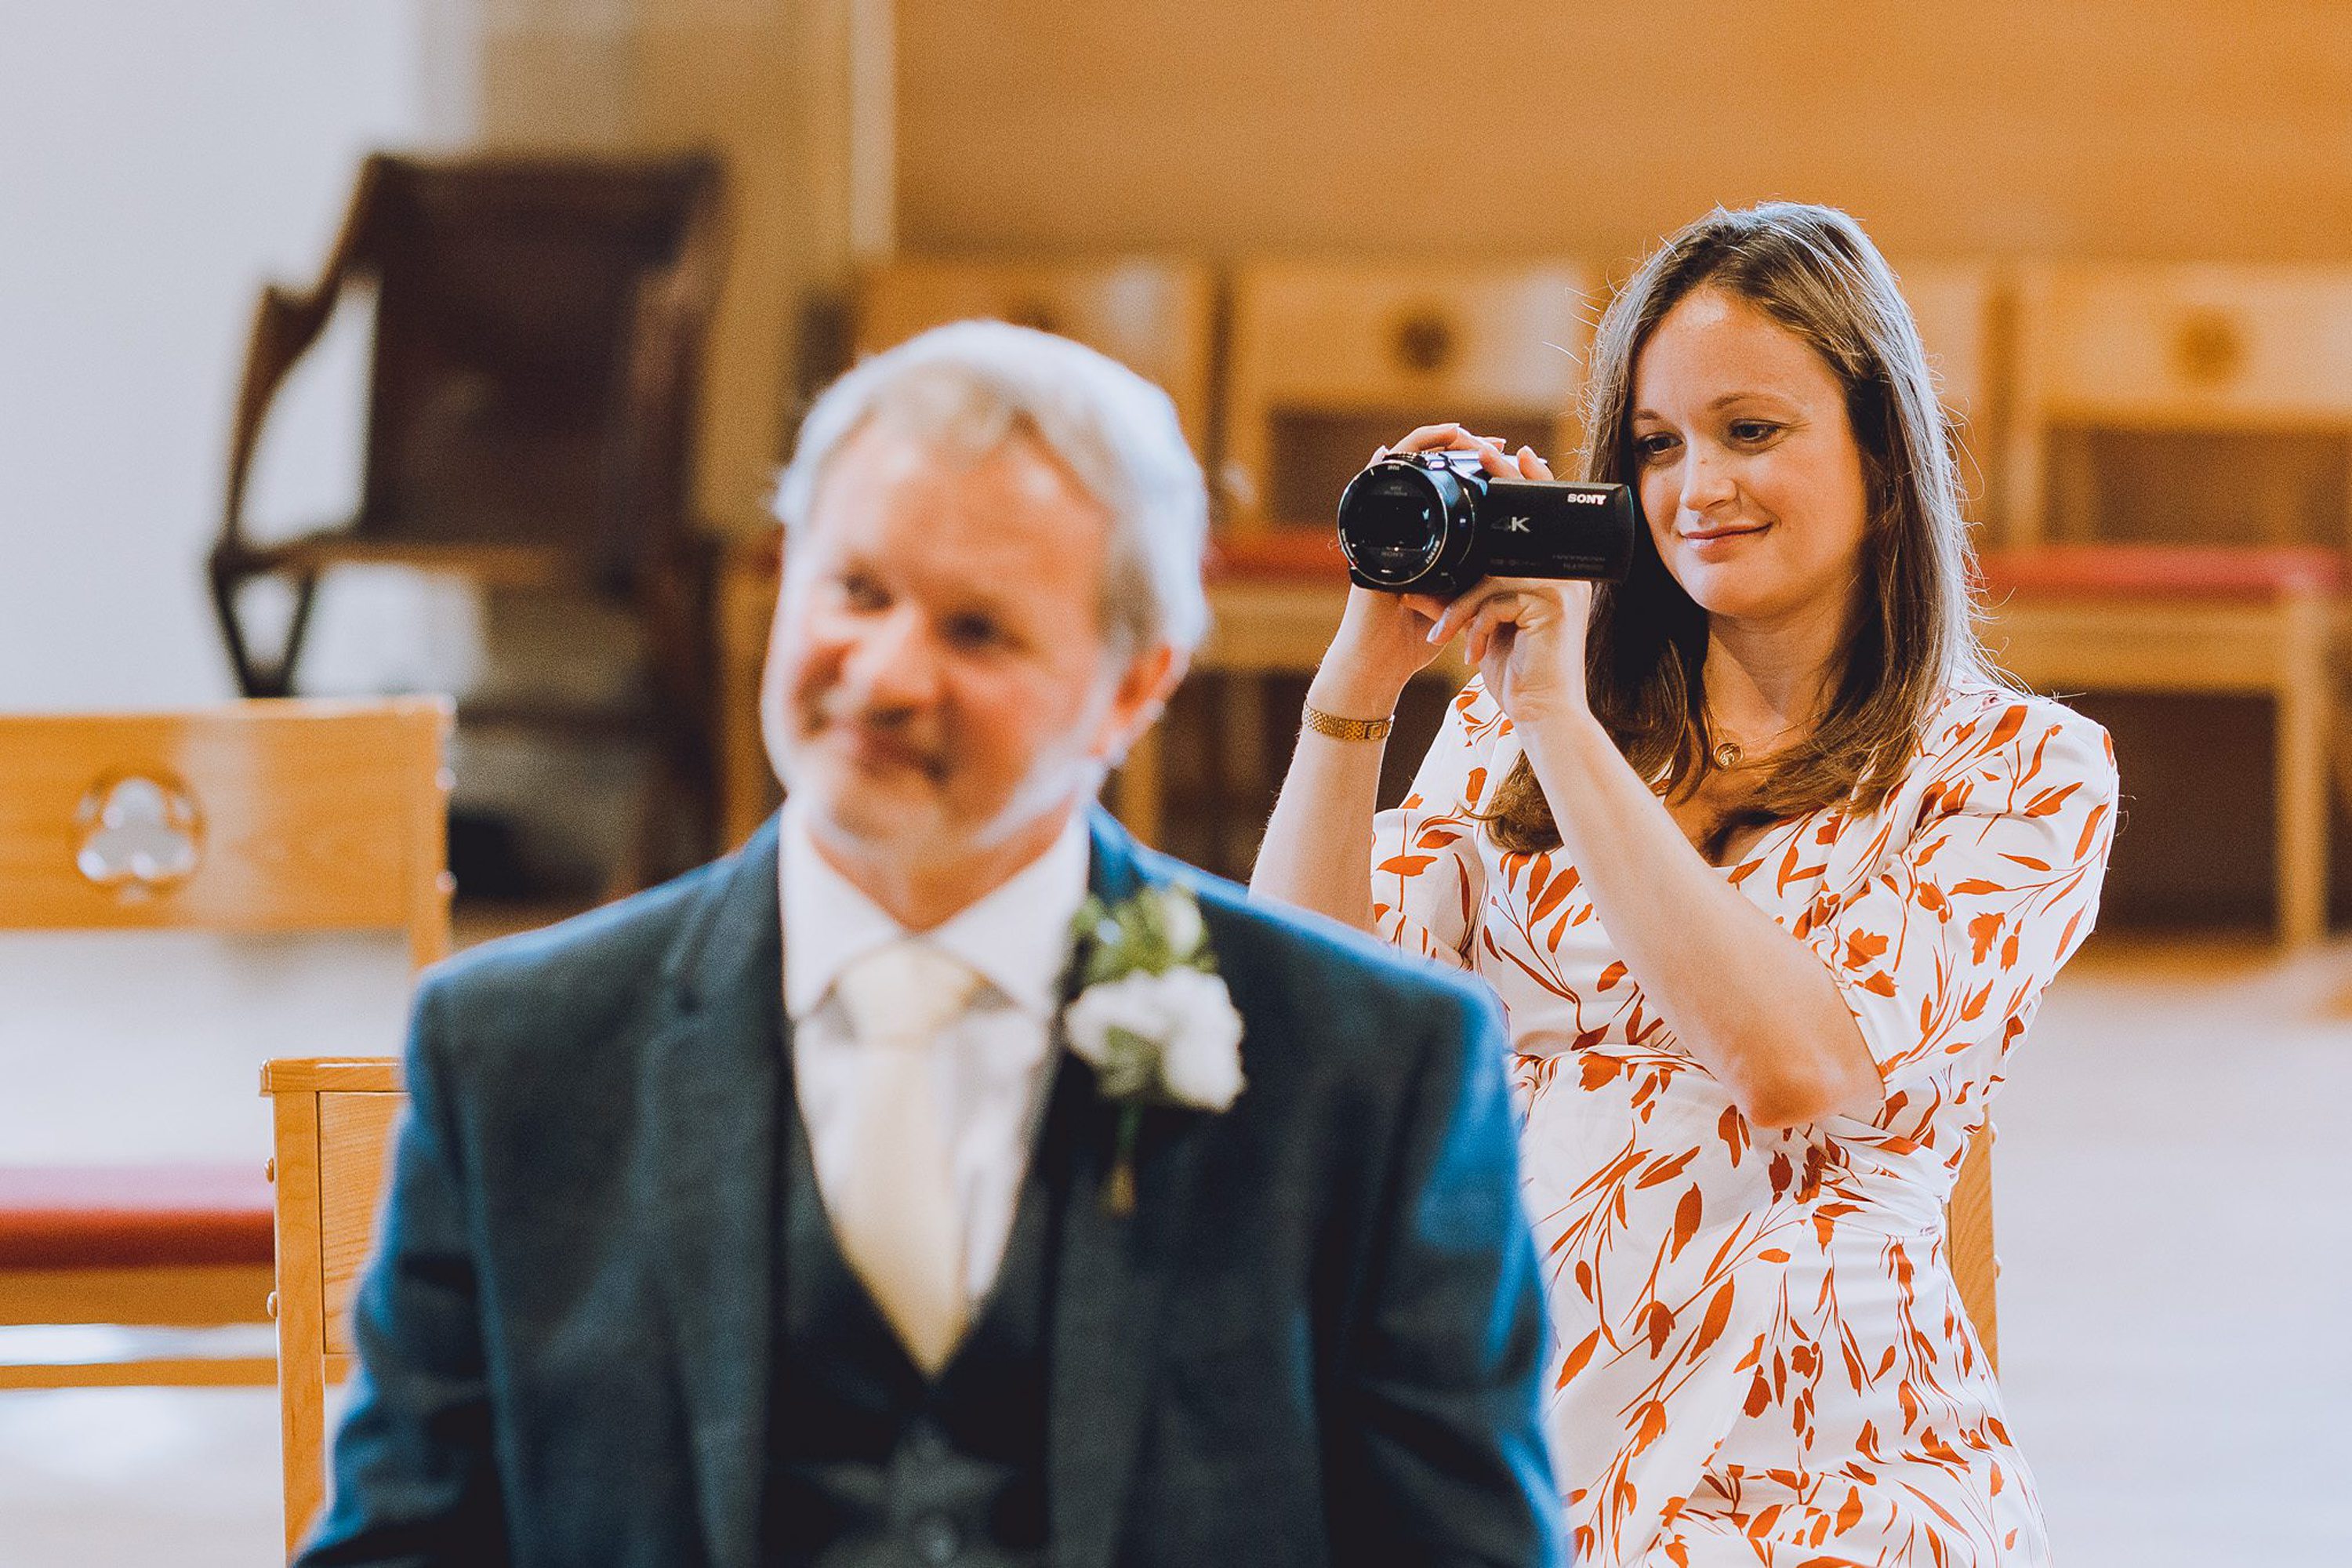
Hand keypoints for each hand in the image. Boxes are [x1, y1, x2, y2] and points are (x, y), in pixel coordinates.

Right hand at [1312, 424, 1555, 717]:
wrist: (1383, 661)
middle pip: (1430, 469)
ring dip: (1431, 444)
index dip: (1480, 469)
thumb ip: (1476, 575)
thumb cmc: (1417, 636)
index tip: (1511, 461)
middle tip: (1493, 444)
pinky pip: (1376, 483)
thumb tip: (1515, 557)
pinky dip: (1392, 460)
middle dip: (1462, 448)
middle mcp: (1405, 526)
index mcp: (1430, 538)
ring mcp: (1383, 525)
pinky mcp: (1366, 532)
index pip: (1453, 488)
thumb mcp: (1459, 598)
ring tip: (1460, 433)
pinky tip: (1398, 449)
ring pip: (1404, 467)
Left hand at [1426, 571, 1594, 727]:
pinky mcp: (1552, 605)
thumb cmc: (1520, 680)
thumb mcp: (1482, 633)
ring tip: (1450, 641)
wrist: (1542, 715)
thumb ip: (1462, 606)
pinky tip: (1475, 656)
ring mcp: (1562, 589)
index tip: (1435, 607)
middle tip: (1439, 630)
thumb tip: (1425, 588)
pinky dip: (1478, 629)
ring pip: (1492, 582)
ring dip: (1461, 612)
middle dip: (1458, 600)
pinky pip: (1496, 603)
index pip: (1499, 566)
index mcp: (1551, 581)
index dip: (1464, 585)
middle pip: (1494, 569)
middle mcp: (1563, 579)